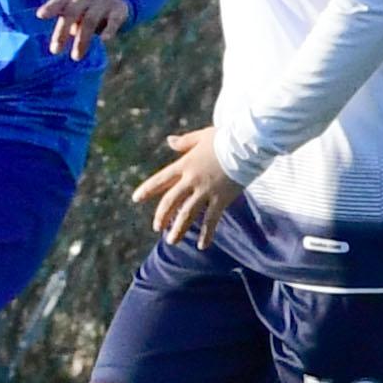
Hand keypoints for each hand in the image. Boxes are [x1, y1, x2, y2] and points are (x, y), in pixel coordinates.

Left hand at [37, 0, 131, 60]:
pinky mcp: (117, 10)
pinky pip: (112, 21)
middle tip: (55, 50)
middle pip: (72, 13)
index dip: (50, 7)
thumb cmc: (87, 8)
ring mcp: (102, 2)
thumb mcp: (75, 10)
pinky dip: (108, 30)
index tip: (40, 15)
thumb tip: (55, 46)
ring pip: (89, 21)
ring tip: (76, 57)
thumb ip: (65, 23)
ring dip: (82, 40)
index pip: (59, 1)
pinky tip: (104, 40)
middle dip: (62, 32)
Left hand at [132, 127, 241, 246]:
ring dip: (178, 229)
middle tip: (157, 228)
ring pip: (187, 214)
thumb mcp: (201, 137)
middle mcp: (191, 180)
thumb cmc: (224, 138)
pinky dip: (206, 234)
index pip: (160, 180)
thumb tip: (169, 140)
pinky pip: (211, 221)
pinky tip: (202, 246)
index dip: (147, 189)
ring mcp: (205, 191)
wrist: (246, 145)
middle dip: (162, 216)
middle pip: (170, 201)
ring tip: (172, 241)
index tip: (136, 199)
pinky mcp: (220, 199)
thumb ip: (184, 142)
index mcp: (184, 165)